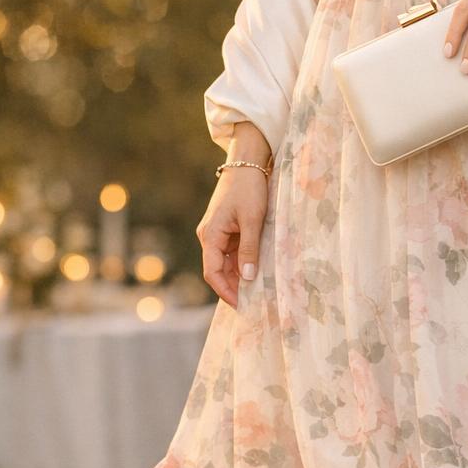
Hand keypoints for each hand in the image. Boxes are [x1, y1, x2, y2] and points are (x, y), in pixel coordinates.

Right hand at [196, 142, 269, 308]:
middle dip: (233, 288)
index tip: (242, 305)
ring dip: (239, 277)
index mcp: (210, 235)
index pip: (212, 273)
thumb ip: (250, 250)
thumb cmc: (249, 189)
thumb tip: (248, 278)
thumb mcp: (253, 220)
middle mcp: (210, 236)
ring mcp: (218, 233)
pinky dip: (243, 264)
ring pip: (226, 263)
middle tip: (253, 304)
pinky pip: (233, 253)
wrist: (247, 162)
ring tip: (257, 293)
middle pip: (218, 271)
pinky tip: (257, 273)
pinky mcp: (228, 229)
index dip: (226, 292)